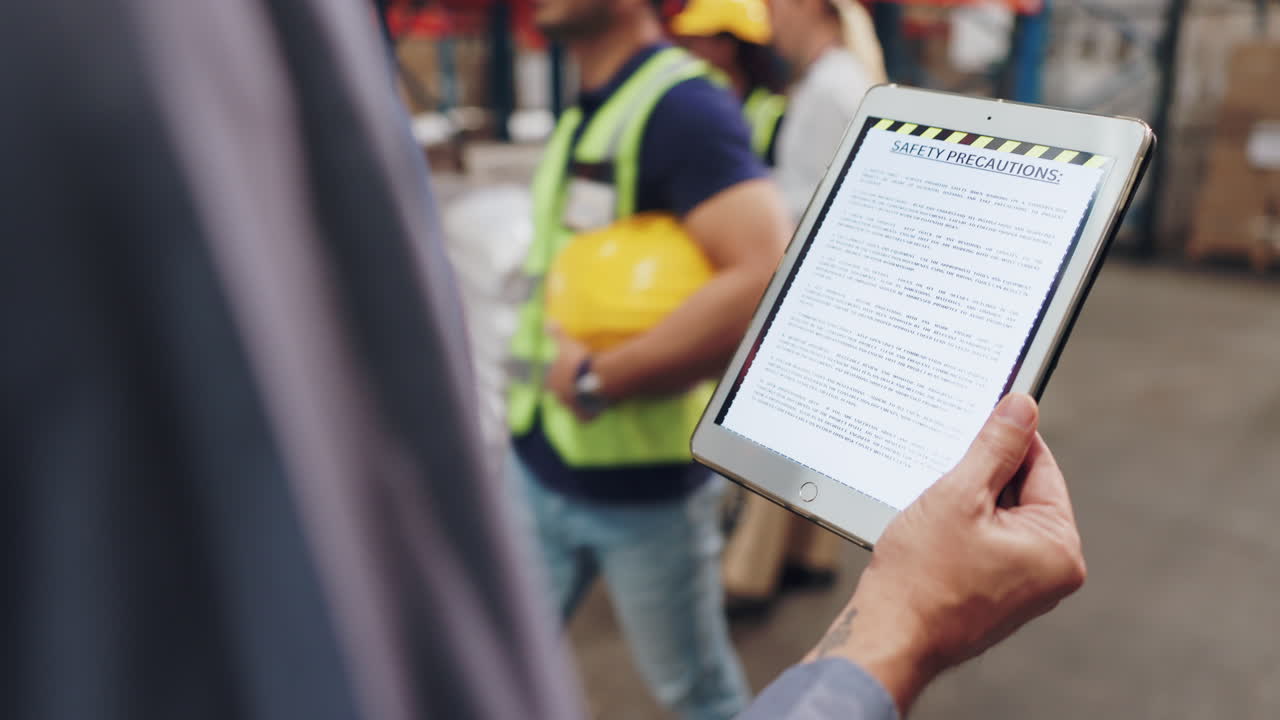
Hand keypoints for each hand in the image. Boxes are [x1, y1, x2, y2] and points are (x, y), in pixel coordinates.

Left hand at [545, 325, 594, 421]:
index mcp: (551, 382)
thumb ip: (556, 334)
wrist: (594, 376)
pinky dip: (589, 416)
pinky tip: (594, 412)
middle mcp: (558, 397)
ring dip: (578, 402)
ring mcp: (571, 407)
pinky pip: (585, 418)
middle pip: (561, 395)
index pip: (551, 382)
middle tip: (579, 383)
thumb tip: (548, 322)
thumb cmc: (576, 359)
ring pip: (572, 407)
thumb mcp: (566, 343)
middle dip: (568, 390)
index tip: (569, 373)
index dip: (559, 377)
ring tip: (588, 396)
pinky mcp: (583, 415)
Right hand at [810, 394, 1085, 713]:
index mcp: (1058, 547)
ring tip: (933, 505)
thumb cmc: (921, 579)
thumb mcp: (959, 496)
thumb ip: (995, 447)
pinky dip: (961, 527)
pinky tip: (932, 528)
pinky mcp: (996, 593)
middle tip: (943, 467)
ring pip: (999, 516)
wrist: (889, 637)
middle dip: (981, 474)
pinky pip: (987, 542)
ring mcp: (1024, 586)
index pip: (1041, 465)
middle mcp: (1051, 570)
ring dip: (967, 501)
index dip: (1006, 437)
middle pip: (1021, 491)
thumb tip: (1022, 407)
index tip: (980, 414)